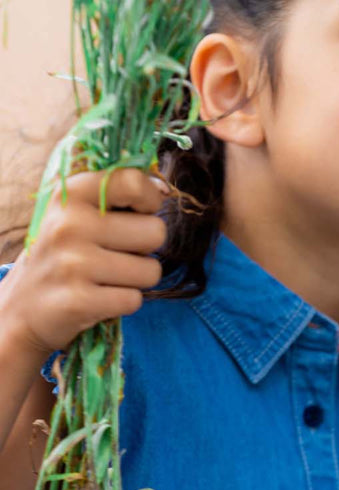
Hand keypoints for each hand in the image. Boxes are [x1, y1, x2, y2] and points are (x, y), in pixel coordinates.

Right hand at [1, 169, 167, 362]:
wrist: (23, 307)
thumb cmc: (65, 252)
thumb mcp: (78, 211)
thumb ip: (119, 194)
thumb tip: (164, 189)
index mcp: (70, 193)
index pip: (133, 182)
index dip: (150, 200)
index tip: (140, 212)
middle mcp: (69, 224)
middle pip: (156, 232)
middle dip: (145, 248)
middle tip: (116, 254)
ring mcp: (71, 264)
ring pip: (151, 271)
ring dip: (136, 279)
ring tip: (107, 277)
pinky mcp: (77, 301)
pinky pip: (134, 300)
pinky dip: (124, 302)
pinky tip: (99, 297)